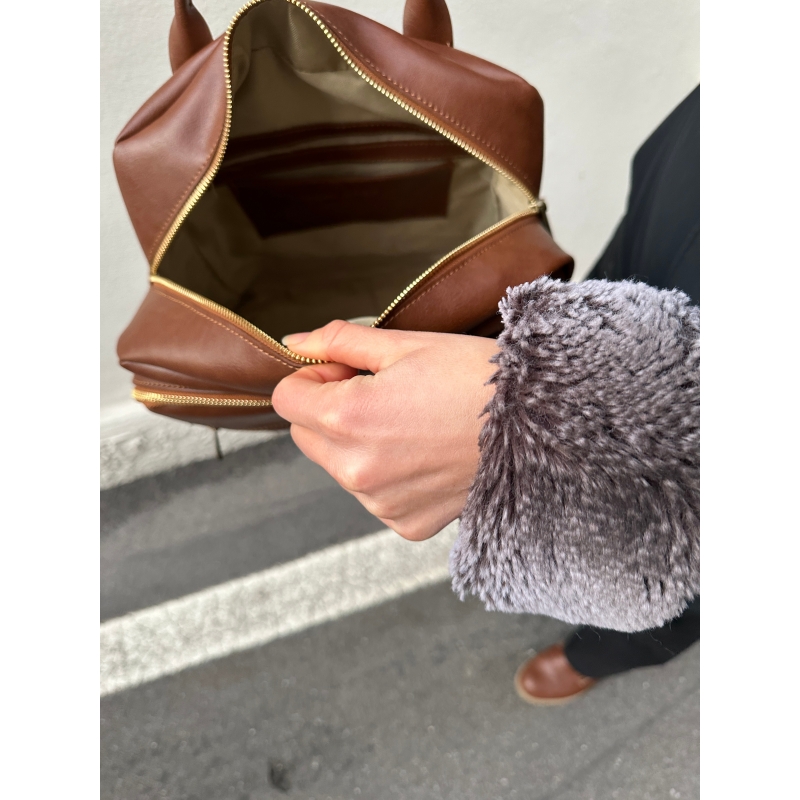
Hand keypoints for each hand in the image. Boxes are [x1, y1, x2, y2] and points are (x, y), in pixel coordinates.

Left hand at [271, 321, 498, 540]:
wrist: (540, 427)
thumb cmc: (478, 379)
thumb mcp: (407, 344)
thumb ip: (340, 341)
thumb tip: (296, 342)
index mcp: (349, 418)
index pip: (287, 399)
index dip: (313, 378)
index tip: (347, 371)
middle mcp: (357, 470)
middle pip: (306, 436)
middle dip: (329, 411)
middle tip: (381, 393)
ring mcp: (381, 502)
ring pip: (339, 466)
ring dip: (356, 444)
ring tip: (411, 423)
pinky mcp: (405, 523)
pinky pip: (373, 495)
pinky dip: (387, 475)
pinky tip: (425, 453)